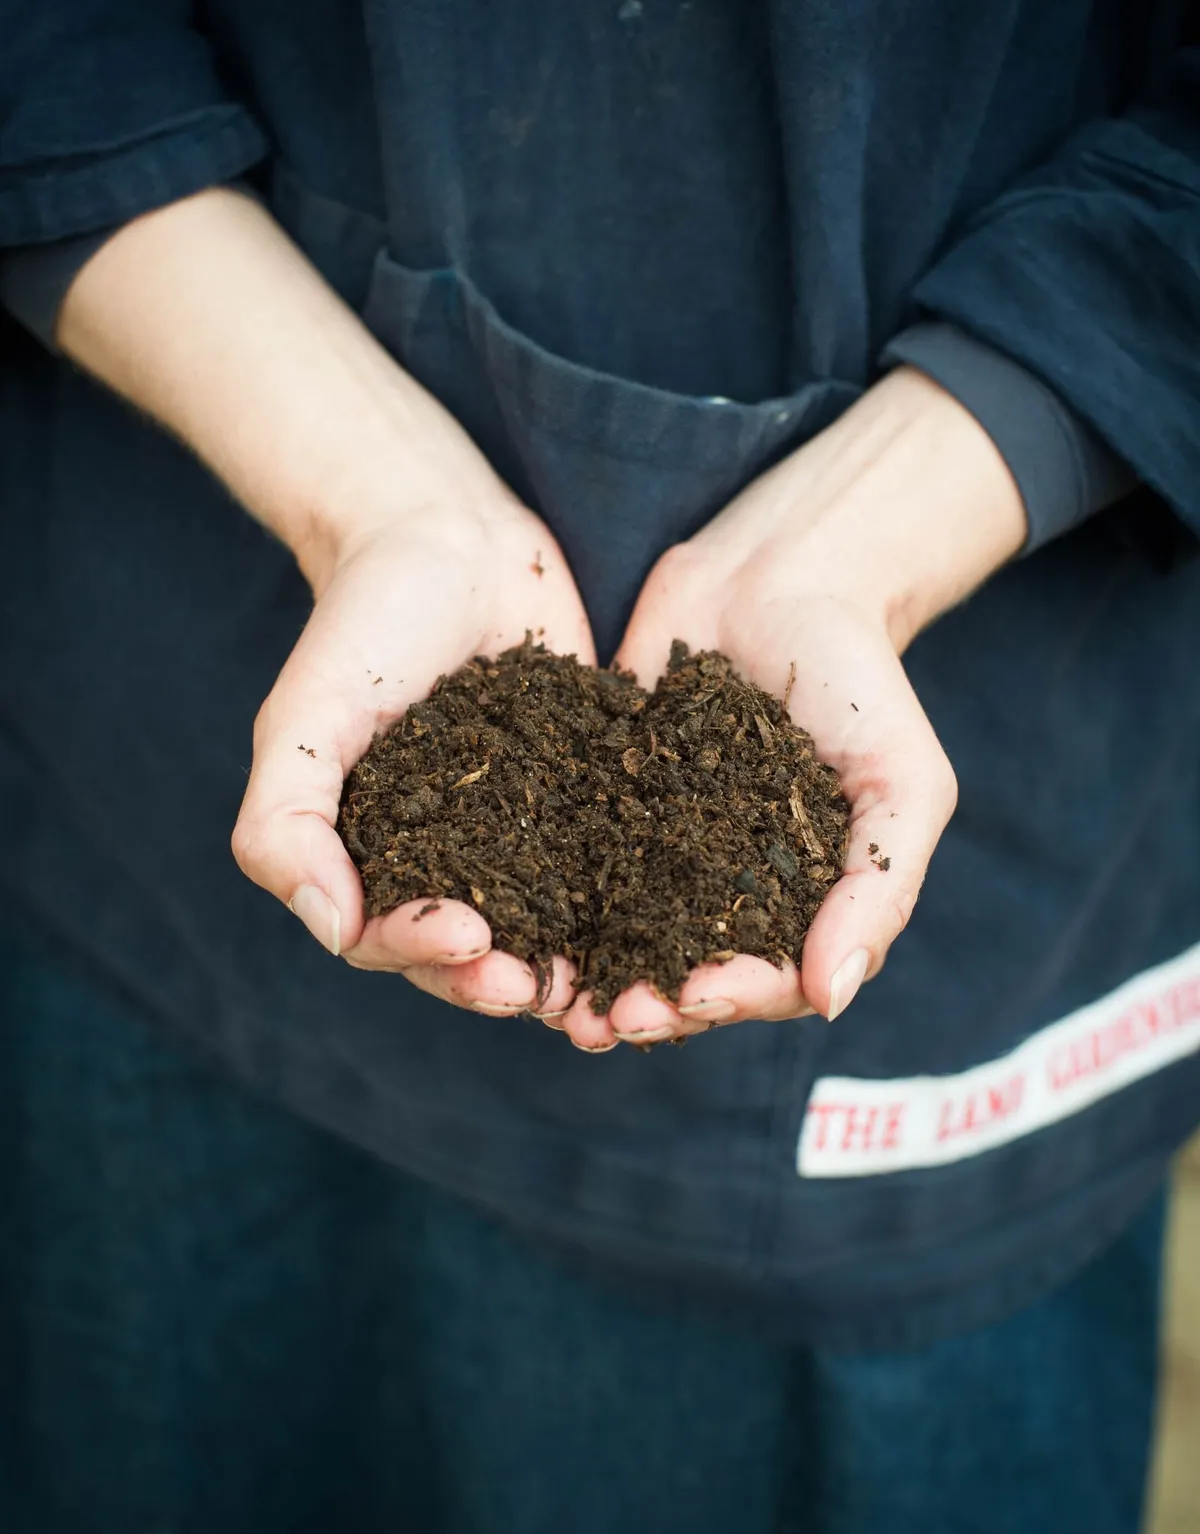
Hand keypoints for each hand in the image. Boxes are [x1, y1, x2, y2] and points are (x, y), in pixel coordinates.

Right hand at [57, 186, 593, 1019]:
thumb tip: (331, 928)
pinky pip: (618, 870)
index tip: (461, 936)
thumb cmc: (363, 623)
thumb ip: (285, 821)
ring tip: (605, 996)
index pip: (391, 940)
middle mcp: (451, 865)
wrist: (450, 537)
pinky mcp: (593, 802)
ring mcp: (528, 839)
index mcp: (374, 861)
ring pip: (552, 933)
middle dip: (502, 981)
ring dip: (576, 972)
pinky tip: (671, 925)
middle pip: (476, 956)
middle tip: (533, 987)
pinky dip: (638, 909)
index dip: (423, 953)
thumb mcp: (303, 717)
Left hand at [547, 367, 1027, 1048]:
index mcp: (802, 904)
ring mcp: (660, 850)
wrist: (781, 574)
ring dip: (587, 977)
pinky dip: (543, 902)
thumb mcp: (903, 781)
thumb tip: (831, 1001)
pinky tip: (510, 921)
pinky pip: (567, 865)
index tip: (690, 997)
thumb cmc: (862, 679)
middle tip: (602, 1023)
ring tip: (549, 1002)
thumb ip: (879, 889)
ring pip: (619, 937)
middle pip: (683, 974)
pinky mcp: (602, 802)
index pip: (766, 981)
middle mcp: (728, 891)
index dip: (729, 999)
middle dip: (646, 1005)